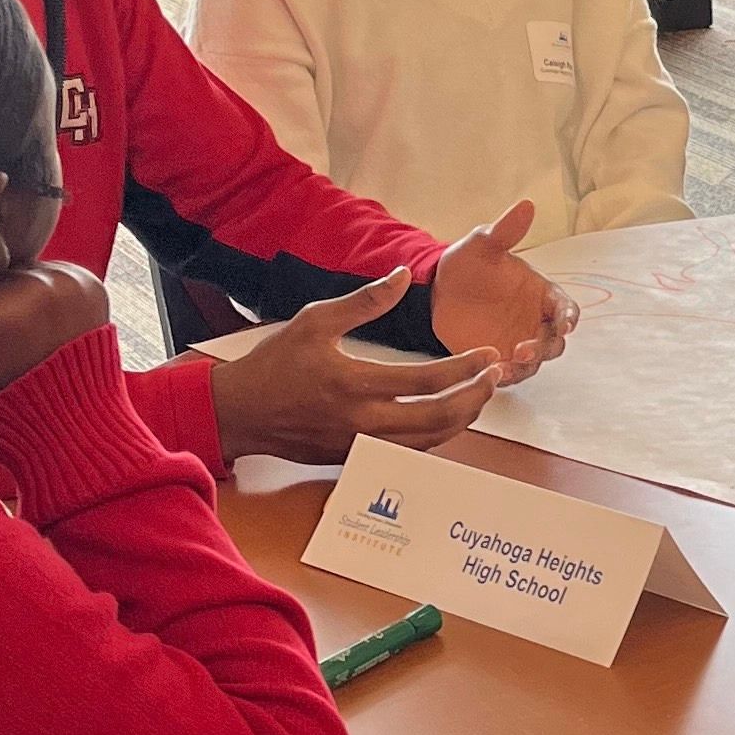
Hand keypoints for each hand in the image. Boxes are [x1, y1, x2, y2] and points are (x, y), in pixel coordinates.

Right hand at [0, 260, 112, 429]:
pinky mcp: (90, 283)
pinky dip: (48, 302)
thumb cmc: (3, 416)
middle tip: (5, 355)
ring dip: (17, 306)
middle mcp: (30, 286)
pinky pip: (51, 280)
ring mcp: (65, 282)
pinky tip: (49, 334)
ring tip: (28, 346)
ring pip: (18, 281)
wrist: (72, 428)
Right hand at [205, 271, 510, 461]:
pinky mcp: (355, 459)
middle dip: (474, 399)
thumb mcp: (314, 320)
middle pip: (437, 419)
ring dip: (461, 421)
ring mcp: (359, 446)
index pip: (426, 381)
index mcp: (353, 383)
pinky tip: (446, 418)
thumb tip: (403, 275)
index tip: (488, 355)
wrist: (240, 412)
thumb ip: (364, 301)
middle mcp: (361, 421)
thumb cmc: (275, 363)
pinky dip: (434, 437)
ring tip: (479, 397)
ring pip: (428, 443)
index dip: (465, 369)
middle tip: (494, 379)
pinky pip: (408, 454)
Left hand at [430, 202, 575, 381]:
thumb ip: (504, 231)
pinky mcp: (499, 360)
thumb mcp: (482, 245)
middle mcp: (536, 321)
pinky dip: (506, 376)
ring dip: (525, 366)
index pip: (567, 309)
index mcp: (541, 293)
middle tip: (523, 350)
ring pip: (535, 363)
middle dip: (545, 348)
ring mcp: (519, 342)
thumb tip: (527, 204)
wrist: (436, 291)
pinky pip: (510, 374)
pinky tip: (491, 373)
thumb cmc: (466, 264)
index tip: (564, 325)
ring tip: (504, 366)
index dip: (569, 318)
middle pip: (555, 342)